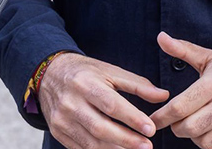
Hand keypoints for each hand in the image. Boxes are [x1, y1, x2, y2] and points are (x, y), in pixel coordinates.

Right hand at [38, 53, 168, 148]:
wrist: (49, 75)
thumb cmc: (84, 72)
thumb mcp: (109, 70)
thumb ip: (137, 84)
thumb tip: (163, 95)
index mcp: (85, 83)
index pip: (111, 104)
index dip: (131, 118)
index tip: (150, 128)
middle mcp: (71, 103)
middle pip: (100, 127)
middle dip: (126, 140)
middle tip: (147, 146)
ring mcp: (62, 120)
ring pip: (91, 142)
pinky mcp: (58, 132)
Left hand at [150, 33, 211, 148]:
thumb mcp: (210, 58)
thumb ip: (184, 50)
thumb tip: (161, 37)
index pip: (180, 106)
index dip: (162, 117)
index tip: (154, 120)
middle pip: (190, 128)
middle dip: (178, 128)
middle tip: (178, 122)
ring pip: (205, 143)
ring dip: (196, 137)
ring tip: (198, 125)